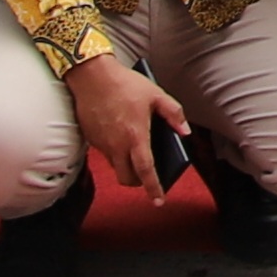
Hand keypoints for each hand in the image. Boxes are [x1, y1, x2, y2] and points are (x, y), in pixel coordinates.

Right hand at [66, 52, 194, 194]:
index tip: (159, 201)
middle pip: (126, 177)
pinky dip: (114, 152)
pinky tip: (121, 135)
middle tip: (147, 175)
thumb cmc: (125, 84)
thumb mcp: (155, 94)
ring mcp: (101, 143)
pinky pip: (105, 153)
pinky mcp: (91, 138)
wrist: (91, 76)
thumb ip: (174, 114)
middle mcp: (116, 145)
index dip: (153, 188)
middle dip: (137, 182)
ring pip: (115, 166)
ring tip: (136, 151)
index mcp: (135, 136)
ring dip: (125, 166)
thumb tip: (185, 132)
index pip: (145, 170)